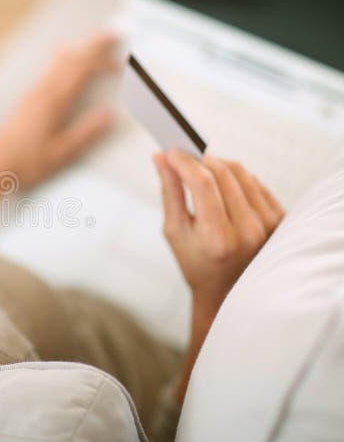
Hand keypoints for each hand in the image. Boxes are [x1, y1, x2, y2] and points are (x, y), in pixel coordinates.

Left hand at [0, 31, 118, 189]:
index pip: (82, 71)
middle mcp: (42, 92)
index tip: (119, 66)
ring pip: (58, 62)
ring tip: (90, 42)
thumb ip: (85, 133)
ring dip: (78, 49)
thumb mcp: (62, 153)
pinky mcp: (26, 100)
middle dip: (93, 45)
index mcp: (54, 102)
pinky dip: (61, 60)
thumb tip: (107, 114)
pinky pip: (48, 71)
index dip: (103, 64)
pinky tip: (60, 58)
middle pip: (71, 59)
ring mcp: (32, 94)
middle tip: (111, 34)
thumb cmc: (25, 162)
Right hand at [153, 149, 284, 402]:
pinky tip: (220, 183)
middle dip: (198, 158)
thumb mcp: (173, 231)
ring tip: (198, 170)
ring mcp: (269, 225)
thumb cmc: (195, 262)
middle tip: (181, 154)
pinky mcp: (280, 219)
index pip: (203, 184)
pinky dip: (234, 175)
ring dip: (215, 164)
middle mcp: (249, 232)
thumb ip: (169, 191)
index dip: (184, 161)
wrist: (229, 291)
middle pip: (223, 173)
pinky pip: (254, 181)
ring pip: (240, 172)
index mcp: (218, 240)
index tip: (170, 150)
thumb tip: (160, 157)